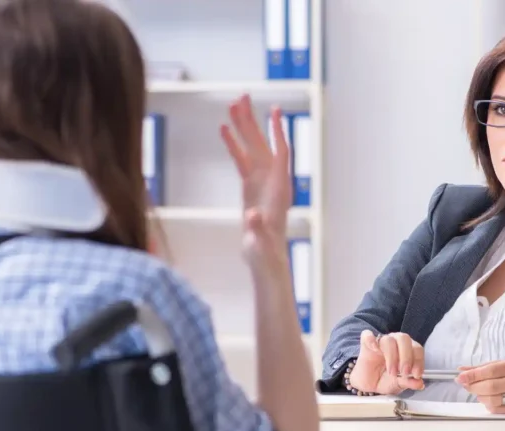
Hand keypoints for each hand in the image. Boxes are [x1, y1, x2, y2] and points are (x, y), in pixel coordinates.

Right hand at [220, 95, 291, 268]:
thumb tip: (252, 215)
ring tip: (232, 104)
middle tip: (242, 96)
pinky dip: (233, 145)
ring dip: (242, 127)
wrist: (264, 259)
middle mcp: (272, 180)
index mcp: (279, 189)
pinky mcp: (249, 186)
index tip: (274, 111)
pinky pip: (241, 160)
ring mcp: (260, 182)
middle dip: (253, 121)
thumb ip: (257, 226)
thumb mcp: (260, 241)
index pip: (280, 154)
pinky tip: (224, 129)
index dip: (277, 133)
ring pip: (251, 148)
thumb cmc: (265, 251)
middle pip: (262, 144)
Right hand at [348, 330, 424, 394]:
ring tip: (392, 372)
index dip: (418, 360)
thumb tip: (420, 383)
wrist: (367, 384)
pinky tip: (374, 349)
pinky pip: (367, 335)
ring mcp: (381, 341)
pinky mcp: (366, 344)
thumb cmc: (384, 380)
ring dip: (392, 356)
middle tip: (405, 372)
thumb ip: (409, 383)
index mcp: (407, 349)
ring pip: (389, 340)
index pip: (416, 348)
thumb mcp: (398, 385)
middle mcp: (395, 342)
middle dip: (406, 357)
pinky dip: (371, 339)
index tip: (416, 374)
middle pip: (404, 339)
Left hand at [455, 359, 504, 413]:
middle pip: (490, 387)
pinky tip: (488, 399)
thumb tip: (462, 370)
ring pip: (492, 400)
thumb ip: (482, 367)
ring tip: (479, 392)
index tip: (460, 377)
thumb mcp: (503, 365)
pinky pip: (497, 410)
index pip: (491, 371)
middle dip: (473, 386)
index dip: (473, 375)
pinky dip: (487, 405)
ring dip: (480, 396)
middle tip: (466, 385)